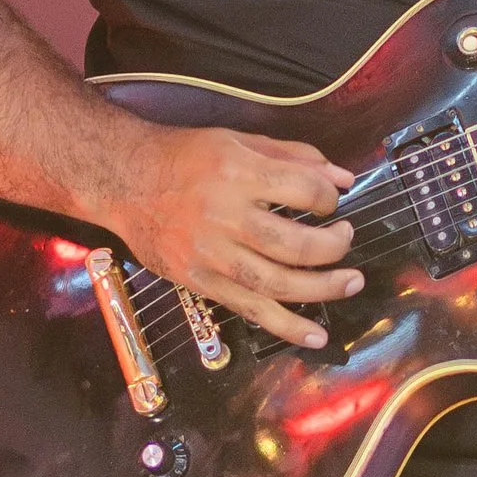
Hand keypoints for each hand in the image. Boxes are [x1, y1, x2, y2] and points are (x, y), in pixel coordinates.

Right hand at [110, 124, 362, 353]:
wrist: (124, 180)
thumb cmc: (185, 157)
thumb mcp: (239, 140)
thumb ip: (293, 157)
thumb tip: (344, 178)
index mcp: (237, 173)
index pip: (304, 192)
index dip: (329, 198)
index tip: (331, 201)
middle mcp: (225, 216)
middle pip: (295, 245)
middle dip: (334, 246)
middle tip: (347, 238)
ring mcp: (211, 255)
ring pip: (278, 283)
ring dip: (323, 289)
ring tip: (351, 283)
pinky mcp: (201, 282)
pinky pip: (251, 310)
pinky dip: (287, 326)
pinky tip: (316, 335)